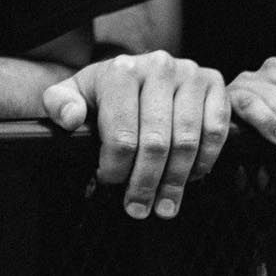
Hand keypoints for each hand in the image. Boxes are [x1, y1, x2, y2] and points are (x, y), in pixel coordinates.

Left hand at [42, 52, 229, 219]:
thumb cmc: (105, 90)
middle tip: (139, 209)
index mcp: (122, 70)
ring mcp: (190, 74)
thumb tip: (71, 119)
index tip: (111, 185)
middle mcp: (159, 67)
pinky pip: (216, 131)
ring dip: (176, 181)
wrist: (137, 69)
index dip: (116, 168)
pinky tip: (191, 178)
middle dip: (146, 183)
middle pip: (156, 141)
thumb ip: (60, 104)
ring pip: (187, 140)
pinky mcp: (214, 83)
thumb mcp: (75, 92)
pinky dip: (205, 160)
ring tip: (165, 206)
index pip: (122, 132)